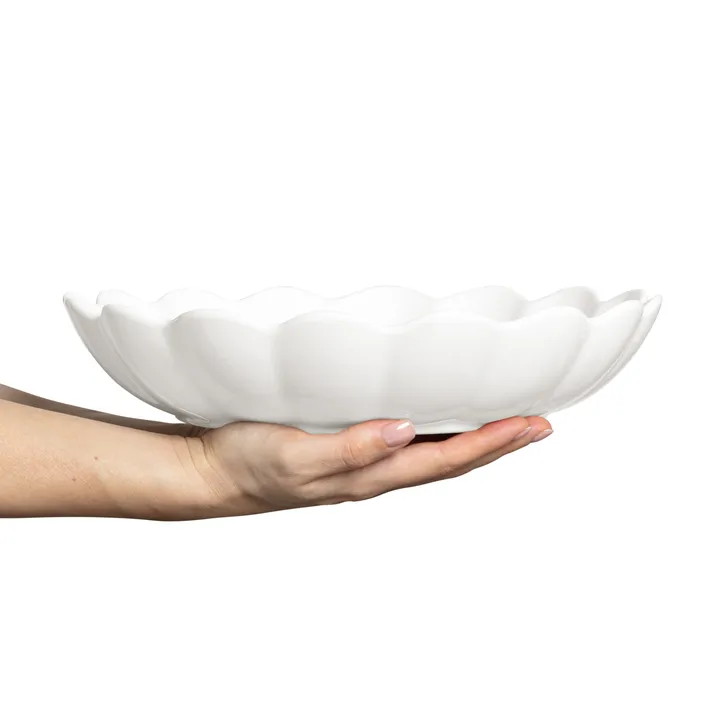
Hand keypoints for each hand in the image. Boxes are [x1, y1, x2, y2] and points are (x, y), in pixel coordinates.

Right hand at [186, 415, 553, 515]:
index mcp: (370, 474)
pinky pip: (410, 444)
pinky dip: (441, 434)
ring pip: (435, 453)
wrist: (218, 473)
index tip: (531, 424)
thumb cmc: (251, 462)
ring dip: (476, 441)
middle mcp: (378, 470)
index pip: (445, 459)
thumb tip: (402, 431)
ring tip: (508, 425)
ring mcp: (366, 463)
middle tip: (540, 424)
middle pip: (452, 460)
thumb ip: (348, 448)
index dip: (491, 443)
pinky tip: (444, 422)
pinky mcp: (351, 449)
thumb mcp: (295, 456)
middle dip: (498, 444)